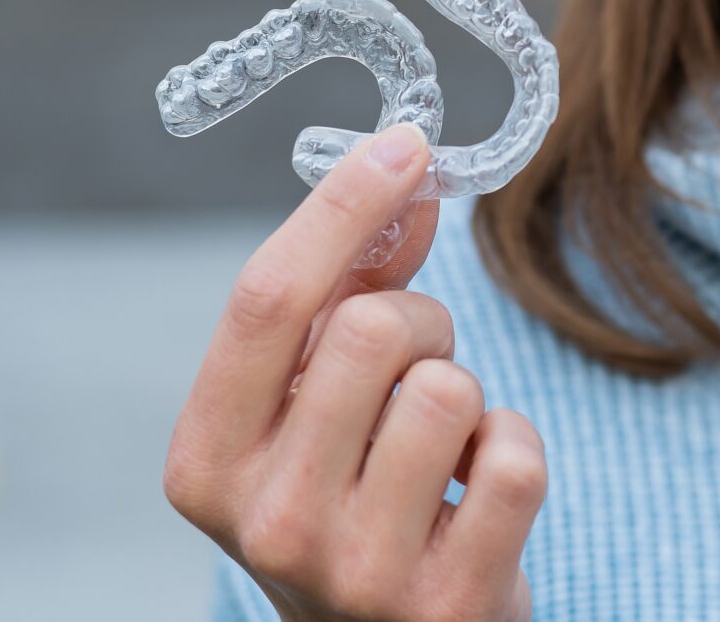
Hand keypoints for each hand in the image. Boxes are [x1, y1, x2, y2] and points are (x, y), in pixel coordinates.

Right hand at [164, 122, 546, 620]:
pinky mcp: (447, 605)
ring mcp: (355, 572)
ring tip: (440, 442)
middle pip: (373, 330)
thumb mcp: (313, 401)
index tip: (405, 144)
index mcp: (205, 461)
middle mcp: (265, 522)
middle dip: (420, 321)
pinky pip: (514, 458)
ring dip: (465, 392)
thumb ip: (347, 286)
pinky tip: (476, 488)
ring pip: (451, 389)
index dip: (342, 205)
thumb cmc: (346, 496)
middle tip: (419, 366)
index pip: (267, 300)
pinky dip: (512, 448)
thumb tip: (406, 173)